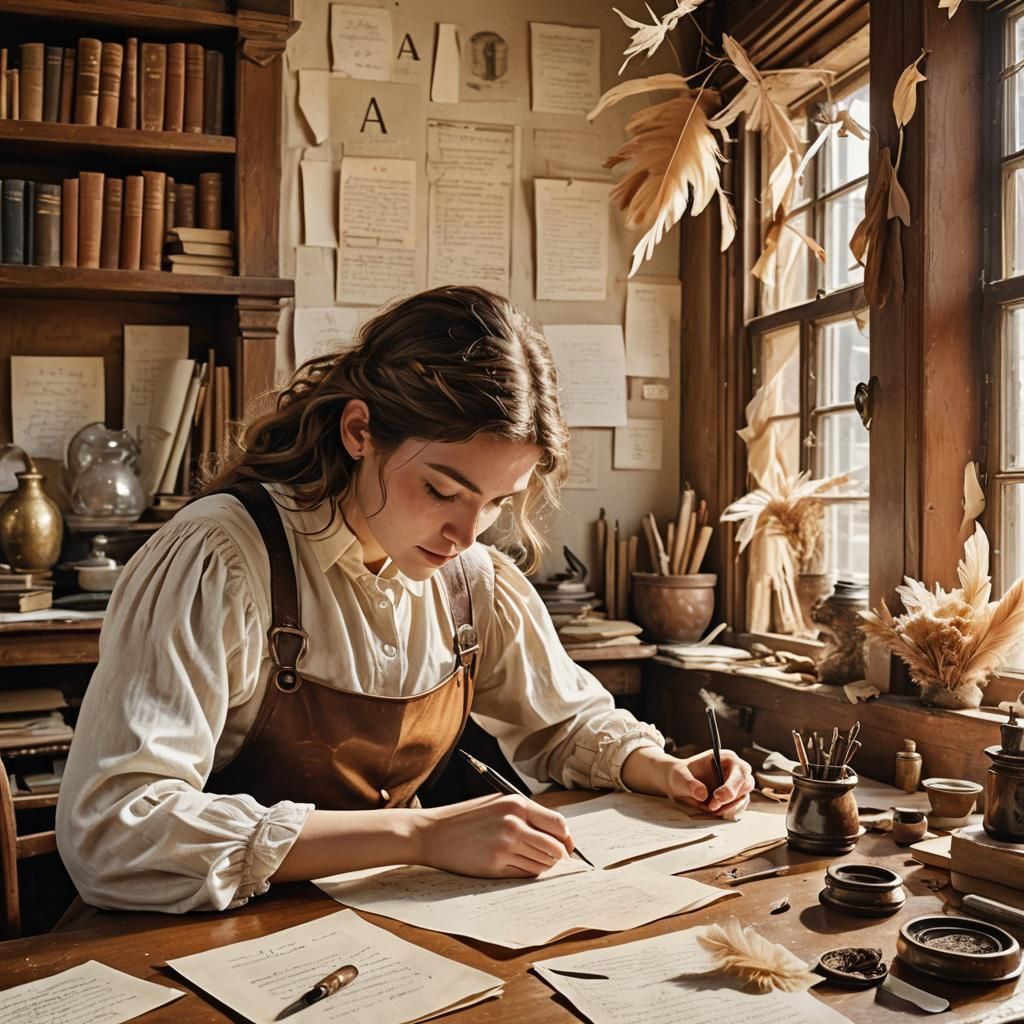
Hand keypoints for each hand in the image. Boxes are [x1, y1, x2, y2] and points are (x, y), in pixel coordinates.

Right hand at [416, 793, 574, 876]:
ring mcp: (505, 846)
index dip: (567, 839)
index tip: (567, 846)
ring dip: (541, 866)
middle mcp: (514, 823)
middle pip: (555, 849)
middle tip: (553, 859)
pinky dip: (526, 873)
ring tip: (527, 859)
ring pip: (542, 864)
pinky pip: (525, 875)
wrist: (433, 833)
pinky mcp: (495, 866)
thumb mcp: (498, 803)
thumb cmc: (466, 818)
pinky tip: (514, 865)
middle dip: (557, 857)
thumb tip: (557, 834)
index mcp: (517, 803)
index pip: (559, 825)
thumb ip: (526, 814)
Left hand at [665, 749, 753, 819]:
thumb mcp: (680, 775)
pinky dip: (728, 813)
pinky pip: (738, 808)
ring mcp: (736, 785)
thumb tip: (702, 794)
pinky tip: (715, 813)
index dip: (732, 785)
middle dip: (731, 798)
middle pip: (746, 785)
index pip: (740, 771)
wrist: (679, 784)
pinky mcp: (734, 798)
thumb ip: (689, 783)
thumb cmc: (680, 775)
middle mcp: (735, 770)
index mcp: (727, 758)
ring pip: (743, 798)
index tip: (717, 797)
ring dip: (729, 808)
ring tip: (710, 809)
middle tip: (712, 806)